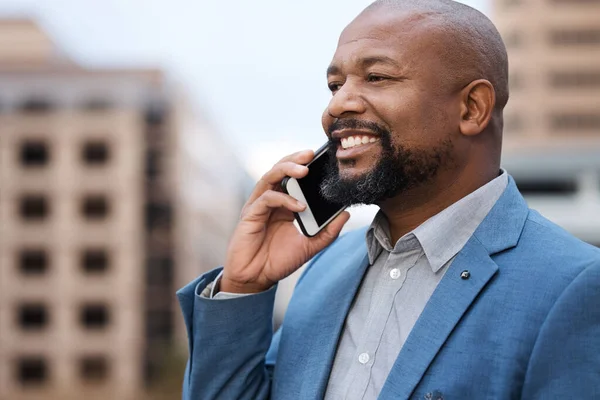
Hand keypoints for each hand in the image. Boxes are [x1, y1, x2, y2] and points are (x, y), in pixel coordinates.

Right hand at [221, 150, 349, 293]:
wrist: (256, 279)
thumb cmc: (278, 261)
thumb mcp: (310, 246)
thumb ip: (327, 232)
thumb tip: (345, 214)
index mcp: (285, 203)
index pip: (294, 176)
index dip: (306, 165)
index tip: (323, 159)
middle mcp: (270, 199)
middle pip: (280, 169)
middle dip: (295, 158)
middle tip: (311, 154)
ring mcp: (259, 205)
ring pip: (270, 176)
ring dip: (287, 169)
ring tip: (304, 170)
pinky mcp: (250, 214)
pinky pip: (267, 198)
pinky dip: (284, 199)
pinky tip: (299, 206)